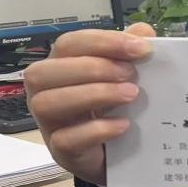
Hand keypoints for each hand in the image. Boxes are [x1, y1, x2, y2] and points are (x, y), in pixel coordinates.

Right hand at [25, 24, 154, 184]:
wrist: (114, 155)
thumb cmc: (111, 109)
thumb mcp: (122, 78)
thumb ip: (130, 53)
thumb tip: (142, 32)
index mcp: (60, 66)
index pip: (69, 44)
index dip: (103, 42)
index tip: (140, 48)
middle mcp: (45, 92)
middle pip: (45, 71)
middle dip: (92, 68)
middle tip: (130, 74)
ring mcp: (49, 123)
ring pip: (48, 103)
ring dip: (93, 94)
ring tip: (130, 94)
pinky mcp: (61, 151)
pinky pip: (66, 139)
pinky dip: (96, 130)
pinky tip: (122, 124)